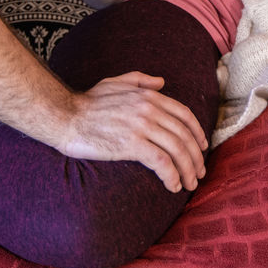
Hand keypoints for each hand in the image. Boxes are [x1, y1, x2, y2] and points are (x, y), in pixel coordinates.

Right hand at [58, 72, 208, 192]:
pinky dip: (172, 175)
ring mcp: (141, 126)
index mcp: (149, 96)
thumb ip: (139, 81)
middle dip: (196, 156)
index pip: (184, 114)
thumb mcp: (115, 82)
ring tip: (190, 183)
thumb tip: (161, 82)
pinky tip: (173, 186)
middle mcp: (149, 109)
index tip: (202, 146)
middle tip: (199, 172)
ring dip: (188, 169)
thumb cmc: (87, 102)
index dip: (197, 132)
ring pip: (177, 150)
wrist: (65, 117)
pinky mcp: (131, 144)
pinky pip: (161, 162)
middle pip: (184, 135)